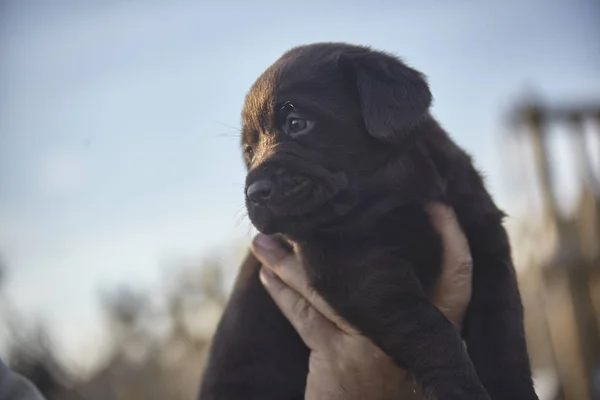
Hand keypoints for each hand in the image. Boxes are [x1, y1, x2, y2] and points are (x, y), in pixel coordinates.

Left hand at [250, 202, 472, 399]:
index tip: (436, 202)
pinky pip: (303, 315)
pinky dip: (281, 293)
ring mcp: (370, 343)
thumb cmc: (392, 382)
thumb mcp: (410, 346)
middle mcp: (405, 332)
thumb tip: (374, 255)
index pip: (457, 275)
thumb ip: (408, 309)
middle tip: (309, 209)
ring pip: (325, 287)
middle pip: (371, 269)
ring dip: (288, 262)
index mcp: (436, 330)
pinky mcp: (337, 357)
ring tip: (263, 240)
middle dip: (335, 236)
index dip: (451, 236)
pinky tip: (265, 274)